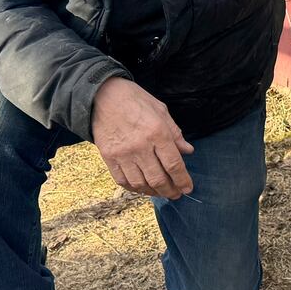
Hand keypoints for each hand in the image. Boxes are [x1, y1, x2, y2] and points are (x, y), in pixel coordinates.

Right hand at [90, 77, 195, 198]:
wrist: (102, 95)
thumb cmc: (135, 100)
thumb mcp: (161, 110)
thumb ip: (175, 133)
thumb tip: (188, 151)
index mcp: (157, 133)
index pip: (174, 164)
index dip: (182, 180)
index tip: (188, 188)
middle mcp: (141, 146)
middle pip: (158, 179)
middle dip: (170, 191)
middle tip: (176, 194)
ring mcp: (123, 154)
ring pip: (140, 184)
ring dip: (153, 192)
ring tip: (161, 192)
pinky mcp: (109, 157)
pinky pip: (122, 180)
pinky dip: (134, 188)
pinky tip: (142, 188)